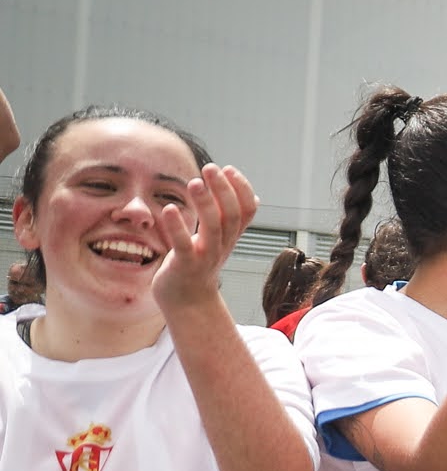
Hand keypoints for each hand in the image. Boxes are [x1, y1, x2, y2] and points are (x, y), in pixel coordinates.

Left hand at [149, 163, 258, 316]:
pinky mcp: (185, 266)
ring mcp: (205, 256)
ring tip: (194, 182)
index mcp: (229, 237)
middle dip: (223, 190)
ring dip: (205, 204)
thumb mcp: (218, 239)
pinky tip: (170, 210)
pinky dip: (178, 228)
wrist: (187, 302)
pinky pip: (184, 246)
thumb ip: (230, 218)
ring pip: (213, 229)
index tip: (229, 169)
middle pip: (231, 216)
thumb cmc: (197, 266)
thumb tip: (253, 197)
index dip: (242, 189)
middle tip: (211, 168)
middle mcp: (222, 245)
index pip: (247, 211)